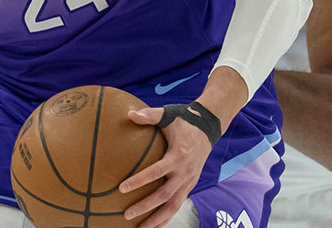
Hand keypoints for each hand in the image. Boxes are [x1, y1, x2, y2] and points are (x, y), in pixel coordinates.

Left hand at [119, 107, 211, 227]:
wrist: (209, 126)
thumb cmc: (185, 120)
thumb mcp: (168, 114)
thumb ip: (149, 115)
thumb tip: (129, 114)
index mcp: (178, 156)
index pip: (156, 172)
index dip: (139, 181)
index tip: (121, 188)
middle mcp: (185, 172)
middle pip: (164, 196)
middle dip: (145, 208)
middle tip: (126, 215)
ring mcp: (189, 181)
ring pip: (173, 206)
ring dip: (157, 220)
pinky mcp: (190, 185)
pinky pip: (178, 204)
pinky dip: (166, 217)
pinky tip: (153, 225)